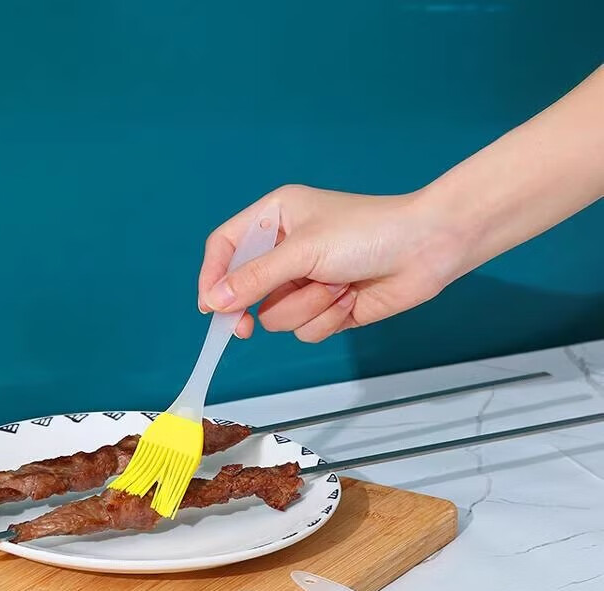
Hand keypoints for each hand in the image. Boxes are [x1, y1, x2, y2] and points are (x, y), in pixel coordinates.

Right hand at [197, 184, 455, 341]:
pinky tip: (351, 298)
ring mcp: (307, 282)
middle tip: (244, 328)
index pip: (226, 248)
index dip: (212, 277)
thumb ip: (254, 278)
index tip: (208, 307)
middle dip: (257, 306)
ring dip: (307, 307)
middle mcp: (287, 251)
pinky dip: (327, 319)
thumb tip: (213, 301)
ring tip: (337, 285)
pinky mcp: (327, 309)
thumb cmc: (367, 232)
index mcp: (275, 218)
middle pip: (246, 291)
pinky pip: (306, 330)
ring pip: (277, 317)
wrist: (425, 249)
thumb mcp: (303, 250)